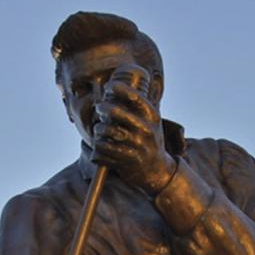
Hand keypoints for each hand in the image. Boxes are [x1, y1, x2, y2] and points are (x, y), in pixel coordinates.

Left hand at [91, 64, 176, 193]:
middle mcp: (145, 129)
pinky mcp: (126, 161)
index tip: (109, 87)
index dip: (117, 88)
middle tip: (99, 108)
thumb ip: (137, 105)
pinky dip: (97, 148)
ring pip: (105, 130)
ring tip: (100, 130)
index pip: (133, 96)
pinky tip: (100, 147)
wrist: (157, 171)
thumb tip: (117, 83)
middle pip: (114, 111)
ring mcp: (136, 146)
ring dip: (98, 130)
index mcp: (152, 116)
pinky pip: (102, 149)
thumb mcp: (151, 120)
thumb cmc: (148, 139)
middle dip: (102, 108)